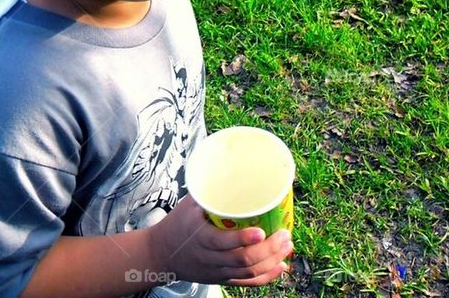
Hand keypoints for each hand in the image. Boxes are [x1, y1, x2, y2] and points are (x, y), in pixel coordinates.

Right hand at [148, 194, 292, 286]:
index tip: (261, 231)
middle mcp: (210, 258)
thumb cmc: (176, 224)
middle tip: (284, 235)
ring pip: (249, 272)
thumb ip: (209, 191)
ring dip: (272, 261)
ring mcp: (218, 271)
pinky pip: (248, 283)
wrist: (161, 254)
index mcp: (200, 238)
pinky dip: (267, 277)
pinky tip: (281, 266)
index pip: (223, 243)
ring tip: (287, 246)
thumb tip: (230, 166)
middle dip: (269, 250)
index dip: (244, 239)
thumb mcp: (188, 204)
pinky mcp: (222, 279)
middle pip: (243, 260)